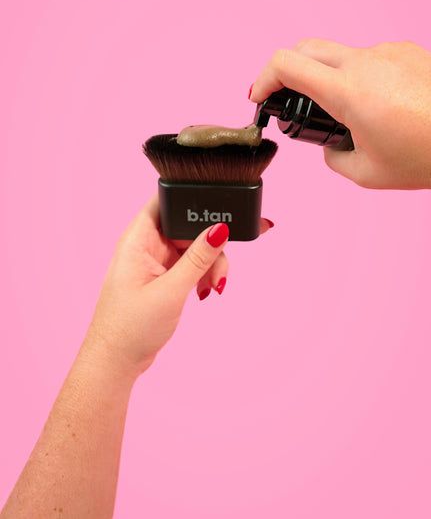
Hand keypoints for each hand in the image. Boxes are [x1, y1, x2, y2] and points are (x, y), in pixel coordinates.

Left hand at [88, 194, 272, 378]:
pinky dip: (202, 276)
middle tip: (222, 267)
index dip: (195, 200)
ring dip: (209, 264)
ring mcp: (154, 261)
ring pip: (193, 247)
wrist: (116, 362)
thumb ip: (198, 258)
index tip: (224, 209)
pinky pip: (190, 265)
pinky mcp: (162, 276)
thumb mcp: (171, 290)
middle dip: (210, 244)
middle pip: (187, 226)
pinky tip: (206, 292)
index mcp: (138, 238)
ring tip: (214, 287)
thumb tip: (221, 228)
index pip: (168, 201)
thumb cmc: (131, 327)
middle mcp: (145, 244)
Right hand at [250, 40, 430, 188]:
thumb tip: (330, 148)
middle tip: (287, 98)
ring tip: (351, 115)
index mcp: (348, 91)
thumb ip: (334, 159)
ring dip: (329, 77)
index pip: (286, 64)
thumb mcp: (368, 173)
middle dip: (287, 71)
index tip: (259, 96)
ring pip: (340, 55)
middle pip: (306, 48)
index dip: (262, 78)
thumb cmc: (429, 155)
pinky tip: (382, 106)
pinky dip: (361, 78)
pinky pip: (370, 59)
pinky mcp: (408, 51)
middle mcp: (365, 62)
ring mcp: (388, 52)